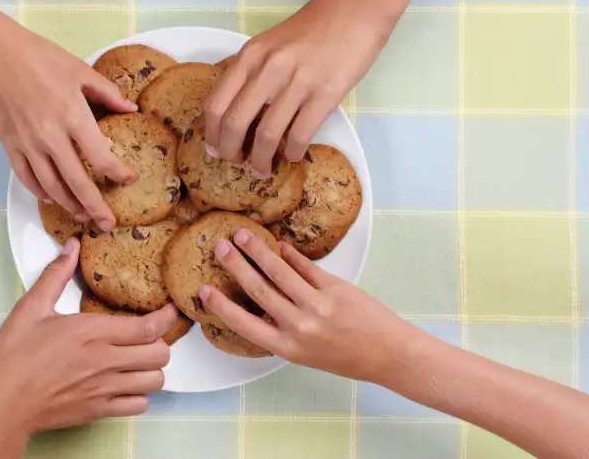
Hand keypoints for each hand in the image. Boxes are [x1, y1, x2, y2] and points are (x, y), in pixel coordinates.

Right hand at [0, 16, 136, 230]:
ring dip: (69, 205)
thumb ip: (108, 93)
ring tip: (83, 216)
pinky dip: (41, 192)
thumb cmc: (39, 57)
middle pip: (77, 182)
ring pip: (51, 186)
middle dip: (95, 206)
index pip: (101, 157)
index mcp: (73, 116)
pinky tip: (53, 198)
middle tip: (108, 224)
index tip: (128, 179)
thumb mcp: (81, 70)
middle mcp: (50, 136)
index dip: (118, 173)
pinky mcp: (10, 144)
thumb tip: (131, 108)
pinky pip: (27, 178)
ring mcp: (28, 143)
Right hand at [0, 238, 176, 457]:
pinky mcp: (98, 411)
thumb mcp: (30, 308)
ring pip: (155, 381)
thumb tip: (71, 247)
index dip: (167, 318)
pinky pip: (139, 405)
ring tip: (139, 359)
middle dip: (161, 342)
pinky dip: (139, 394)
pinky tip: (126, 383)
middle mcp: (104, 361)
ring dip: (152, 368)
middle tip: (149, 335)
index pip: (148, 327)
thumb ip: (55, 275)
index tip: (170, 310)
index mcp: (91, 332)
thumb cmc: (11, 358)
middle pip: (160, 354)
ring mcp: (104, 389)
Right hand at [199, 229, 420, 382]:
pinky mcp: (335, 288)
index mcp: (288, 347)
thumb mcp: (306, 353)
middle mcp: (299, 326)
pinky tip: (280, 244)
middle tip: (220, 247)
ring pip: (279, 272)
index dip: (221, 306)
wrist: (388, 354)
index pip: (243, 324)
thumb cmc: (348, 357)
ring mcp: (317, 305)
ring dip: (257, 251)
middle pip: (258, 289)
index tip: (203, 290)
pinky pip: (306, 266)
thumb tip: (262, 302)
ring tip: (242, 235)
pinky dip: (290, 254)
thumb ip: (283, 330)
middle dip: (236, 266)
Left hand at [204, 0, 389, 176]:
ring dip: (260, 160)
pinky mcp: (325, 94)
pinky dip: (291, 153)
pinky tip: (291, 156)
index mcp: (250, 56)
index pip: (216, 104)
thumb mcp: (268, 43)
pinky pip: (300, 135)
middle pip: (235, 124)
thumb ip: (249, 72)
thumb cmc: (312, 30)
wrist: (355, 9)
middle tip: (236, 164)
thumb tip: (232, 111)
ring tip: (262, 169)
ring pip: (266, 135)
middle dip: (231, 153)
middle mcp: (268, 69)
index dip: (211, 134)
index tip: (215, 149)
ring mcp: (297, 82)